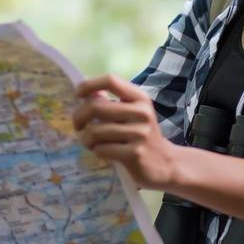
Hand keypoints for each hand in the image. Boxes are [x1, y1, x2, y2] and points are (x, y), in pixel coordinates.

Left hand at [72, 74, 178, 190]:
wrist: (165, 163)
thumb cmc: (143, 135)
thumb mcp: (133, 113)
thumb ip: (112, 103)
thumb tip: (87, 93)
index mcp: (140, 98)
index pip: (111, 80)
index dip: (89, 85)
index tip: (78, 94)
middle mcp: (141, 113)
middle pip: (96, 107)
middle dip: (79, 117)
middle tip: (78, 125)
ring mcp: (139, 134)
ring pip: (95, 131)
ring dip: (86, 138)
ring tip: (90, 142)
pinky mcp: (134, 153)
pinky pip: (101, 149)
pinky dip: (96, 151)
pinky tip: (102, 152)